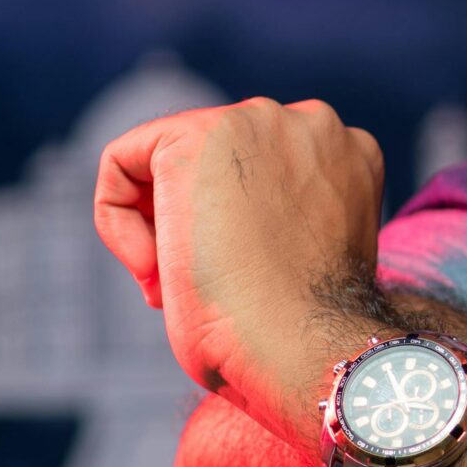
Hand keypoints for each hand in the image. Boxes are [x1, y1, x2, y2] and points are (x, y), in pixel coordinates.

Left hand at [92, 96, 386, 445]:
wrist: (305, 343)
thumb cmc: (307, 332)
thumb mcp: (309, 256)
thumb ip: (283, 217)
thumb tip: (221, 221)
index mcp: (349, 152)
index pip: (266, 173)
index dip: (240, 232)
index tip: (240, 283)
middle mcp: (312, 124)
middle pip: (218, 162)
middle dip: (197, 223)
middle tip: (202, 288)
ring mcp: (254, 122)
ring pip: (167, 163)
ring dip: (162, 225)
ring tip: (176, 285)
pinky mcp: (195, 138)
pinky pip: (124, 163)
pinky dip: (117, 219)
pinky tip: (152, 270)